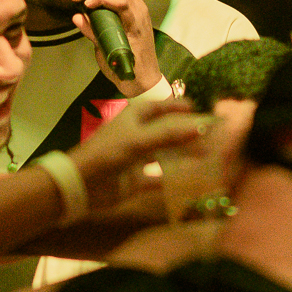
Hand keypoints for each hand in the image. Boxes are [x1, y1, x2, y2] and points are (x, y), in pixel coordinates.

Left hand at [66, 0, 159, 94]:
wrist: (139, 82)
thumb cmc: (123, 63)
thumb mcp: (102, 41)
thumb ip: (92, 27)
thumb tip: (76, 16)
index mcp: (130, 5)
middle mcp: (136, 4)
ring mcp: (137, 13)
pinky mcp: (135, 24)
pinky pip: (121, 2)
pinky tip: (89, 5)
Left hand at [66, 97, 201, 212]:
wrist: (82, 185)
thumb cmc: (108, 153)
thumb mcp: (139, 140)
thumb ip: (169, 135)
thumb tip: (201, 128)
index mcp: (134, 119)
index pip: (159, 107)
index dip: (177, 106)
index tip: (199, 109)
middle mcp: (137, 136)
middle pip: (165, 131)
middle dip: (185, 133)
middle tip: (210, 135)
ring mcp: (136, 159)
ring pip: (164, 155)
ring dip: (182, 155)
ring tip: (206, 155)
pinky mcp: (136, 180)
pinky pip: (158, 179)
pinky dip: (172, 180)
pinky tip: (190, 181)